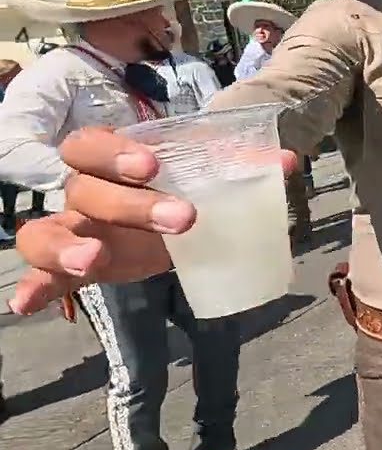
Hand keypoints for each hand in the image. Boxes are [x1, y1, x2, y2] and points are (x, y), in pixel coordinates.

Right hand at [8, 127, 297, 314]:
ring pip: (44, 232)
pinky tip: (25, 305)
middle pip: (84, 189)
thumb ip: (241, 166)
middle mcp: (83, 191)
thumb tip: (287, 162)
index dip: (115, 153)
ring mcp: (73, 230)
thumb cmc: (182, 189)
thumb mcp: (208, 176)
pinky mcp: (74, 269)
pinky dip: (34, 288)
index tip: (154, 166)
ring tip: (92, 261)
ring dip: (64, 247)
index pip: (91, 144)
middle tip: (183, 219)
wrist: (174, 224)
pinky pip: (42, 277)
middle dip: (130, 204)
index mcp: (110, 160)